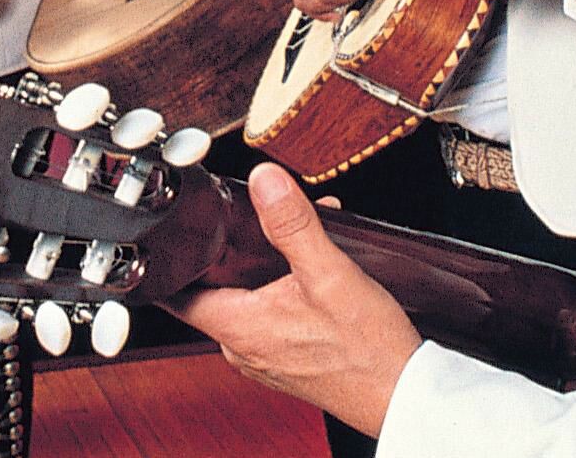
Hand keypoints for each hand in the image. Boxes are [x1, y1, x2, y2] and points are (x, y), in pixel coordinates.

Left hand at [167, 163, 421, 437]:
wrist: (403, 394)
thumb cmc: (367, 349)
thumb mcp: (329, 273)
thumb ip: (292, 223)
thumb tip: (264, 180)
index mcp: (236, 327)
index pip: (174, 291)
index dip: (172, 256)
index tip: (176, 227)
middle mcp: (241, 348)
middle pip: (211, 288)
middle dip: (229, 250)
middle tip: (247, 218)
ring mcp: (262, 357)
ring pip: (243, 299)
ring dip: (261, 266)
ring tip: (294, 237)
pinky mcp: (285, 360)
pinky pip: (267, 315)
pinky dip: (279, 287)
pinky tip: (312, 267)